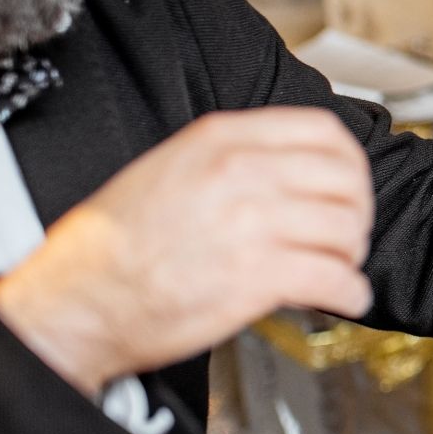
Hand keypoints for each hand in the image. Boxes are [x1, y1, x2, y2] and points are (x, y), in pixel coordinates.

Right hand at [0, 108, 373, 396]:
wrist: (75, 301)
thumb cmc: (114, 244)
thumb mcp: (170, 168)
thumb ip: (232, 159)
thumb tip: (293, 169)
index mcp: (221, 139)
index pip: (324, 132)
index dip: (350, 164)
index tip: (349, 188)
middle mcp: (241, 172)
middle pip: (345, 180)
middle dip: (357, 213)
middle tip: (348, 236)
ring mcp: (250, 223)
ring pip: (346, 229)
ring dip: (352, 254)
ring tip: (340, 269)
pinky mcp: (255, 278)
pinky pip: (334, 278)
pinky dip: (350, 292)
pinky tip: (345, 298)